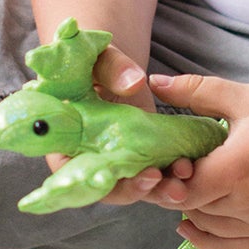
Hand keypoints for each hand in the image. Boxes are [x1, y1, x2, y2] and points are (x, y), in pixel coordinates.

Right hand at [43, 44, 194, 204]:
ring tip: (178, 185)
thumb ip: (112, 68)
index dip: (87, 178)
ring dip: (154, 190)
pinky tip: (186, 171)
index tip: (112, 176)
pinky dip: (168, 178)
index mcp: (62, 139)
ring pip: (131, 186)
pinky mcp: (137, 161)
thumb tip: (134, 83)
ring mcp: (113, 163)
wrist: (114, 68)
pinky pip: (151, 175)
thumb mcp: (99, 59)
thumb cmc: (96, 62)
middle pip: (102, 187)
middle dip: (129, 189)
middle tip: (154, 178)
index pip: (67, 170)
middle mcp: (85, 159)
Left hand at [145, 73, 248, 248]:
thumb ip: (196, 91)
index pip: (183, 188)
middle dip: (176, 191)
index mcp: (239, 167)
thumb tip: (154, 83)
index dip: (167, 178)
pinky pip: (234, 248)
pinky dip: (210, 240)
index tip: (164, 161)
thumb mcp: (244, 96)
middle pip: (194, 208)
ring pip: (210, 228)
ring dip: (193, 211)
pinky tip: (191, 226)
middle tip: (172, 170)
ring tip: (187, 187)